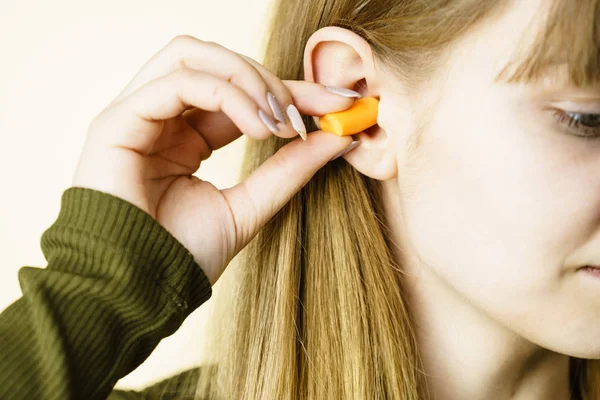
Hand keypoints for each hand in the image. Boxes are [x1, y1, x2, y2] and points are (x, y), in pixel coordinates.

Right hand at [72, 35, 355, 284]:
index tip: (339, 103)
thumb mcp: (250, 206)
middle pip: (217, 64)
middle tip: (309, 113)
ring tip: (281, 121)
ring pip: (194, 57)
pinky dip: (227, 94)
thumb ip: (290, 169)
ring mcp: (137, 116)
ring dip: (249, 79)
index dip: (291, 92)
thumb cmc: (183, 257)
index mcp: (187, 137)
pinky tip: (259, 127)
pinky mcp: (117, 121)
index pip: (240, 95)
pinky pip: (179, 81)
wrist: (138, 293)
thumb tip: (341, 136)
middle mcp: (162, 119)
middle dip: (271, 81)